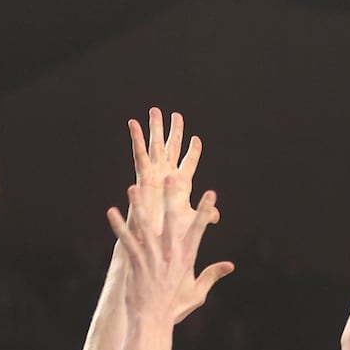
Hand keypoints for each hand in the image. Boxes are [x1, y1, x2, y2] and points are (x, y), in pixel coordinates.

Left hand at [108, 176, 232, 323]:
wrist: (152, 321)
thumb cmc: (174, 308)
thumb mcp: (197, 292)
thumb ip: (212, 275)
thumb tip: (230, 265)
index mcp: (186, 258)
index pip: (198, 230)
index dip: (205, 211)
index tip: (211, 193)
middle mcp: (170, 255)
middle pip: (172, 221)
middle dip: (172, 198)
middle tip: (171, 177)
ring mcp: (152, 258)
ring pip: (146, 226)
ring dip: (139, 206)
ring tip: (133, 188)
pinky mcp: (136, 263)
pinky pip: (126, 240)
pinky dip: (119, 226)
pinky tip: (111, 212)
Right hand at [126, 108, 201, 237]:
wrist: (153, 238)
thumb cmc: (171, 232)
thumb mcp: (190, 220)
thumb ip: (204, 215)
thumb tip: (217, 216)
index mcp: (181, 183)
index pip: (189, 162)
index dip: (193, 151)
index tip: (197, 139)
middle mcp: (167, 174)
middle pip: (172, 147)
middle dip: (174, 131)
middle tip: (176, 115)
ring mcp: (154, 173)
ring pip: (156, 145)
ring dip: (155, 128)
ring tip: (155, 110)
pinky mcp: (143, 175)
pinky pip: (139, 153)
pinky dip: (136, 138)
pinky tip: (133, 123)